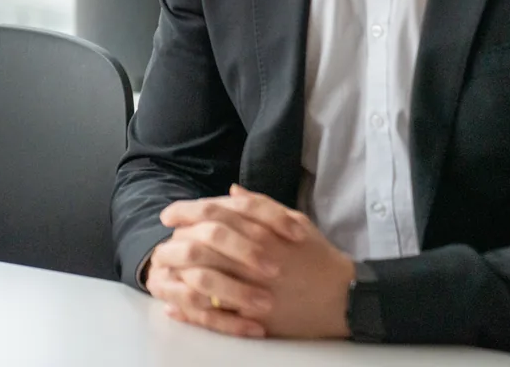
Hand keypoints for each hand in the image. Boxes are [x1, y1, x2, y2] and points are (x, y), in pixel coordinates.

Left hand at [151, 185, 353, 339]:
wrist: (346, 297)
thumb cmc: (318, 257)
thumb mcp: (294, 220)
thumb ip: (259, 205)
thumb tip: (230, 192)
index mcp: (260, 232)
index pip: (211, 215)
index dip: (184, 212)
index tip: (169, 215)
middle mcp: (252, 259)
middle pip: (198, 246)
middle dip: (175, 243)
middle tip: (164, 243)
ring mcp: (252, 290)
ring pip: (201, 280)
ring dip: (178, 275)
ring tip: (166, 271)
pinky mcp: (254, 318)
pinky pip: (214, 315)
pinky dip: (191, 309)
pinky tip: (175, 305)